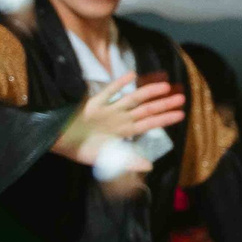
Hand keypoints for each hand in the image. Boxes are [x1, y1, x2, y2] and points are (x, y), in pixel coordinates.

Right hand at [58, 80, 184, 163]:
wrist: (58, 141)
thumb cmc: (81, 150)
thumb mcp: (107, 160)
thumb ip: (129, 161)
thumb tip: (150, 167)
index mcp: (123, 132)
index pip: (149, 124)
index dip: (165, 119)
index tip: (181, 114)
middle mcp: (119, 119)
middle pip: (146, 110)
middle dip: (164, 104)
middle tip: (182, 97)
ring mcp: (107, 110)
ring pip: (132, 99)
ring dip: (149, 92)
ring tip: (165, 85)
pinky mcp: (93, 103)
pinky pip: (108, 91)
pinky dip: (120, 83)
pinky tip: (132, 74)